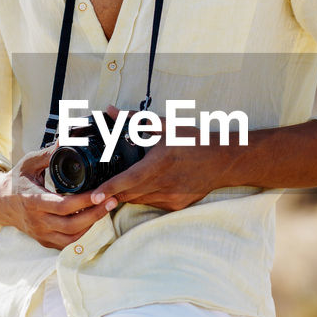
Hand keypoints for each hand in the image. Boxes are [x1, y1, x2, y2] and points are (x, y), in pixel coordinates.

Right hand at [0, 149, 116, 249]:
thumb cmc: (17, 180)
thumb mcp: (28, 163)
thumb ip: (47, 154)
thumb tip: (65, 141)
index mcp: (32, 200)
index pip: (63, 206)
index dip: (85, 201)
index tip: (102, 192)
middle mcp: (37, 221)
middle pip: (71, 225)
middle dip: (96, 214)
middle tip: (113, 200)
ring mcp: (40, 233)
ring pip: (71, 238)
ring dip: (91, 225)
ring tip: (106, 208)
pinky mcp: (43, 241)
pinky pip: (66, 243)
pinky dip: (82, 234)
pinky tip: (91, 219)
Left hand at [89, 125, 224, 211]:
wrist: (222, 160)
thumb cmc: (193, 141)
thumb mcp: (165, 126)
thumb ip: (134, 119)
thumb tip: (111, 111)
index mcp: (159, 162)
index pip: (128, 180)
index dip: (109, 188)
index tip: (94, 194)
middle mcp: (164, 183)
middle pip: (129, 194)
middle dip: (113, 192)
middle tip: (99, 188)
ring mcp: (171, 197)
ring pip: (139, 200)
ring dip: (128, 194)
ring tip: (123, 183)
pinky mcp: (176, 205)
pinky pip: (151, 203)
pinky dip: (144, 196)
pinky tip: (148, 185)